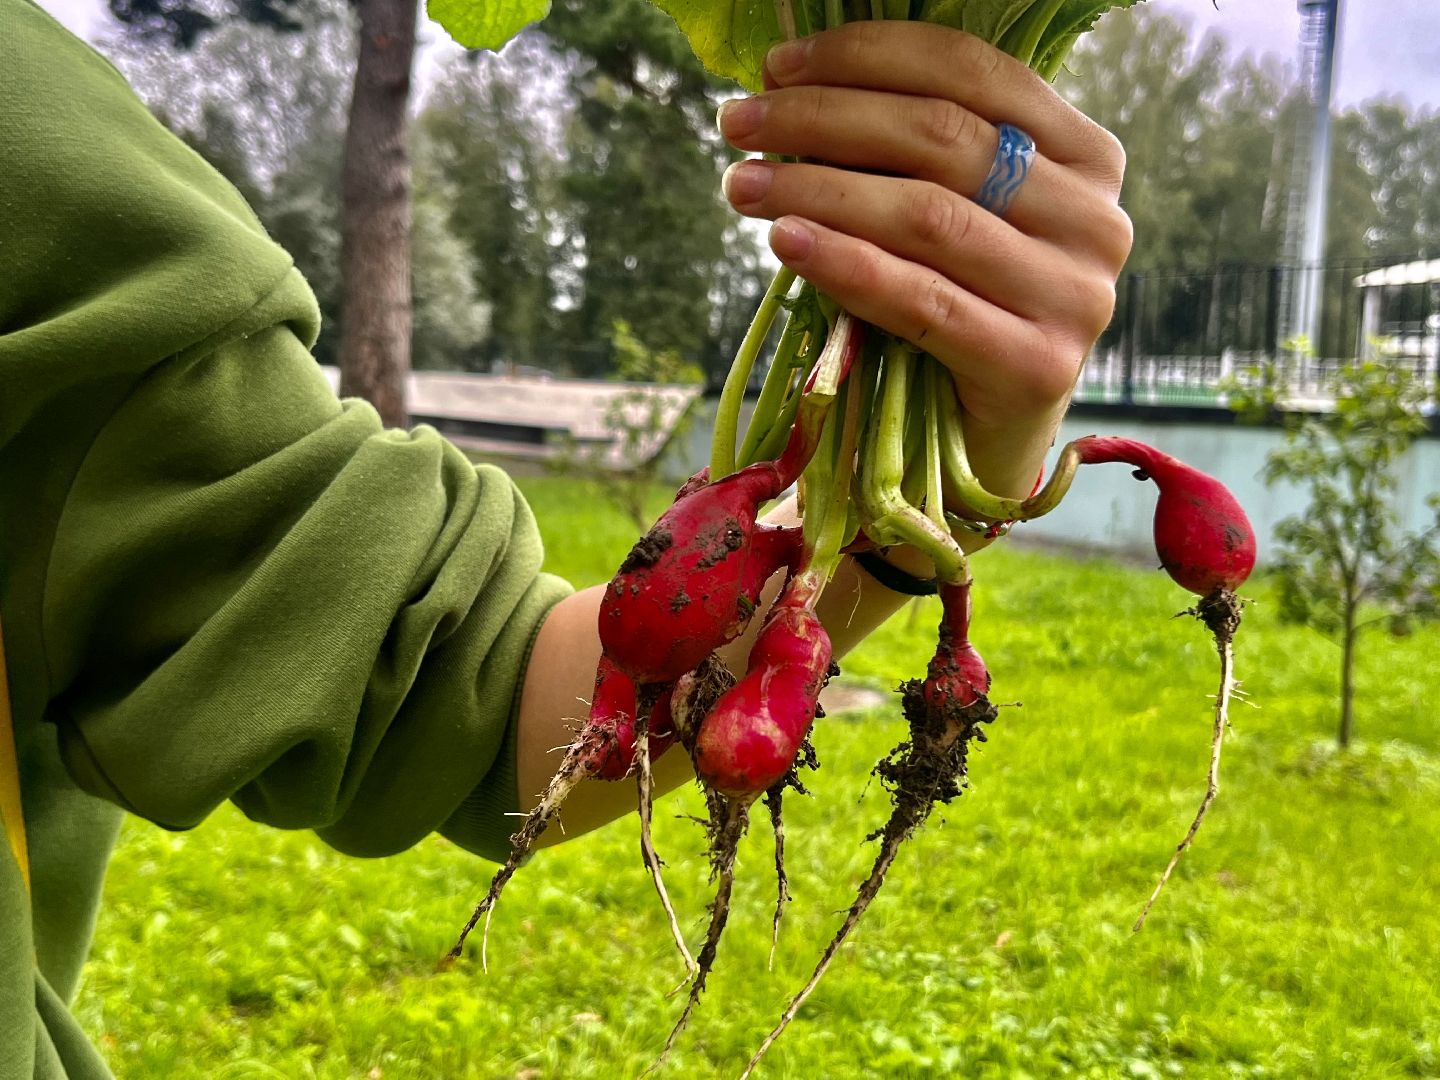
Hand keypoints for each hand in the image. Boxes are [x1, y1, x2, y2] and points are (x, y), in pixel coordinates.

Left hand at [716, 22, 1131, 500]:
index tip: (778, 66)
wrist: (985, 439)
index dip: (867, 57)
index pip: (973, 72)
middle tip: (739, 124)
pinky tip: (784, 243)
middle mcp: (1096, 219)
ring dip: (819, 191)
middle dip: (824, 120)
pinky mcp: (1039, 366)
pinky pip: (922, 301)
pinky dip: (846, 265)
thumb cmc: (959, 310)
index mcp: (1085, 156)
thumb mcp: (953, 216)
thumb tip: (796, 85)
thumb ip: (913, 155)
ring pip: (928, 216)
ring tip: (743, 185)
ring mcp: (1076, 296)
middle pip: (943, 138)